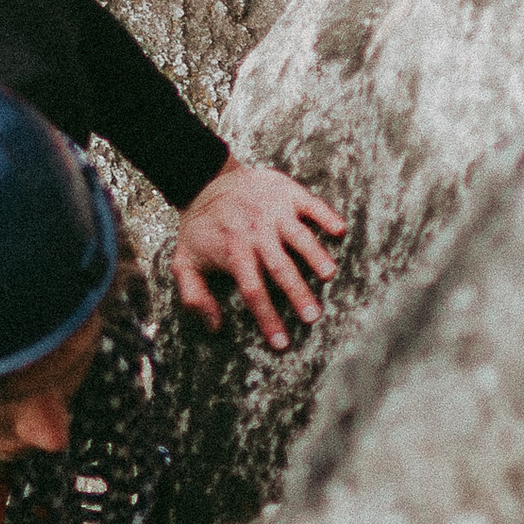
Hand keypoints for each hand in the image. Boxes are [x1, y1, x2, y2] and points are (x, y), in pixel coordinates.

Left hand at [171, 159, 345, 347]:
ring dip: (316, 256)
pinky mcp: (287, 192)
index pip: (253, 291)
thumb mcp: (184, 262)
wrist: (208, 180)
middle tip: (313, 317)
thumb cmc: (201, 229)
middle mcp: (256, 233)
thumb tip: (215, 326)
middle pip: (280, 268)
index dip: (268, 319)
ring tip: (329, 276)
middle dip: (297, 294)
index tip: (282, 343)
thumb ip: (194, 297)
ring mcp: (274, 211)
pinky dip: (326, 216)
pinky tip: (340, 231)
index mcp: (234, 253)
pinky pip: (312, 204)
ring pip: (300, 237)